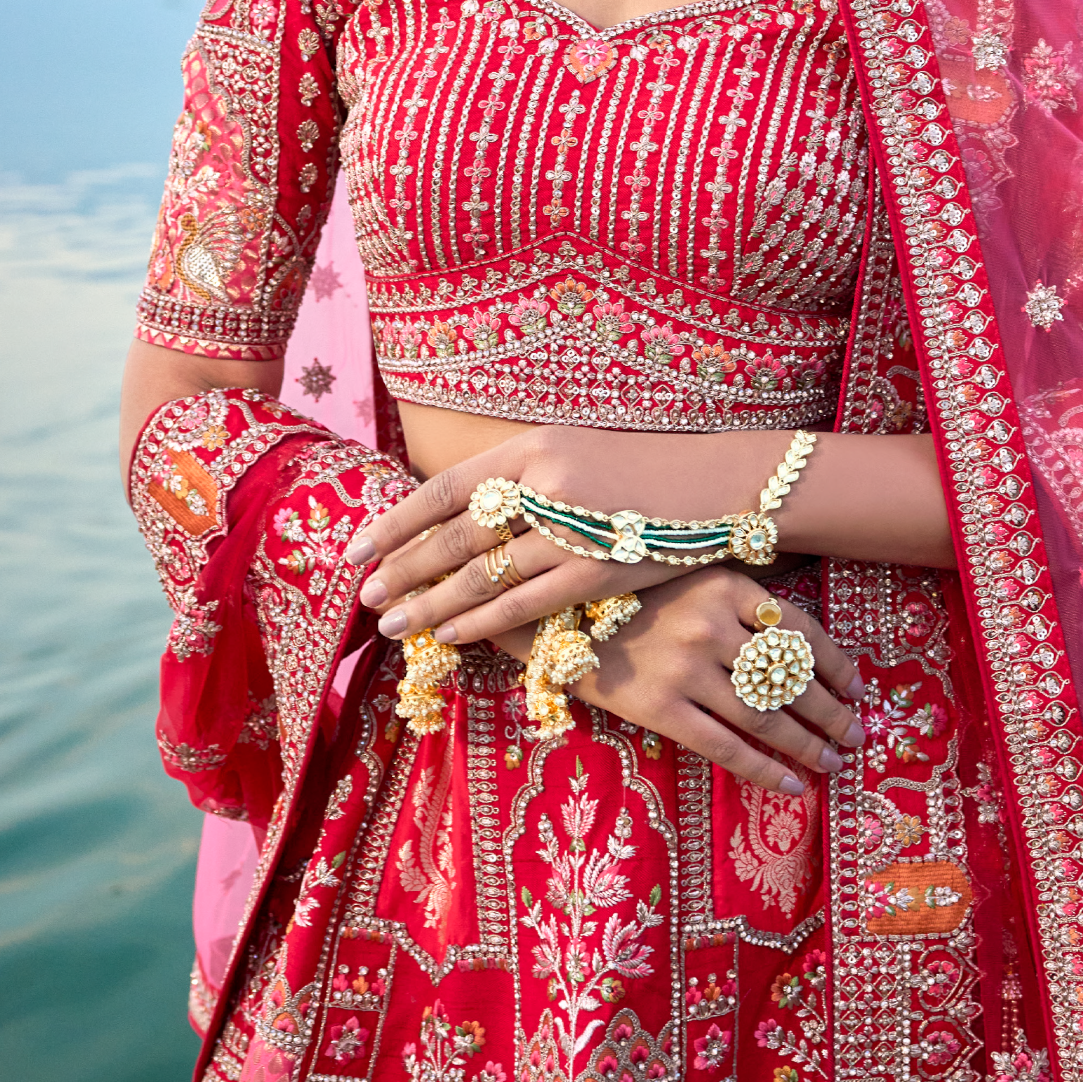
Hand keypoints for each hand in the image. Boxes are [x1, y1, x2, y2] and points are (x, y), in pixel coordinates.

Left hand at [348, 424, 792, 646]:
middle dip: (405, 569)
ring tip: (395, 624)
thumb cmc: (645, 469)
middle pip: (455, 535)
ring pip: (483, 576)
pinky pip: (526, 605)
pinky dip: (484, 623)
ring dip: (433, 603)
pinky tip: (454, 636)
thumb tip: (458, 511)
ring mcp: (574, 528)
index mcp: (533, 446)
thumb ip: (520, 476)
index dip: (396, 522)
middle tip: (367, 597)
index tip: (359, 549)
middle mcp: (546, 482)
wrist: (723, 484)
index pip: (445, 488)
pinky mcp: (601, 569)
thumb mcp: (576, 450)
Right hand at [506, 564, 864, 795]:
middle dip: (832, 712)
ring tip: (832, 761)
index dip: (836, 664)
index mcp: (726, 585)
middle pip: (791, 678)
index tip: (857, 688)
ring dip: (808, 744)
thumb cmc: (634, 597)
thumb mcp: (692, 577)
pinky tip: (790, 784)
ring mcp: (685, 669)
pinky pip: (725, 747)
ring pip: (765, 716)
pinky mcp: (660, 709)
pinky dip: (763, 769)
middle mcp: (711, 625)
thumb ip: (742, 602)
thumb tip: (805, 650)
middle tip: (856, 736)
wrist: (555, 618)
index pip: (802, 628)